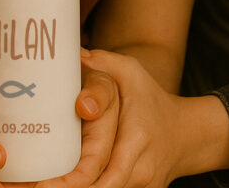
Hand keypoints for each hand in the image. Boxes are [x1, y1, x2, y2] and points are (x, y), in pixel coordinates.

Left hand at [39, 50, 179, 187]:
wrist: (185, 135)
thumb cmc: (151, 100)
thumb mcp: (132, 73)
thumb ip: (103, 62)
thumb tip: (73, 54)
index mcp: (135, 139)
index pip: (106, 173)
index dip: (74, 183)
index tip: (43, 186)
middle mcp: (140, 170)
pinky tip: (62, 187)